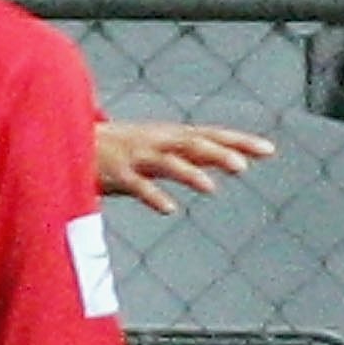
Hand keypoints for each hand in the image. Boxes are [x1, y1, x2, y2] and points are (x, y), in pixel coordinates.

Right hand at [95, 119, 276, 215]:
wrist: (74, 141)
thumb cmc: (123, 147)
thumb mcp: (161, 147)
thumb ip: (192, 154)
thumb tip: (226, 159)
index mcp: (171, 135)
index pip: (212, 135)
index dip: (240, 142)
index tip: (269, 150)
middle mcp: (158, 141)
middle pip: (193, 144)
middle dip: (218, 153)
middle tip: (244, 166)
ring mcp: (137, 155)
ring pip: (167, 162)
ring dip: (188, 173)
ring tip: (211, 188)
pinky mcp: (117, 173)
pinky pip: (138, 186)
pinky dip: (153, 196)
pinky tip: (170, 209)